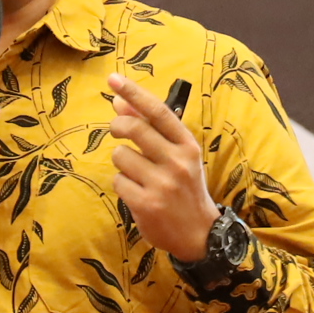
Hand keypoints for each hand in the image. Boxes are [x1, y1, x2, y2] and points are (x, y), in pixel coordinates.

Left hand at [108, 74, 216, 261]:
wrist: (199, 233)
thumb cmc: (185, 188)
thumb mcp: (178, 155)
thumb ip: (151, 128)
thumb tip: (120, 101)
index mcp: (188, 146)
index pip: (158, 111)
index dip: (134, 92)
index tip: (113, 79)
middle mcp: (177, 162)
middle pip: (134, 128)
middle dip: (118, 126)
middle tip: (117, 130)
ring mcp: (162, 184)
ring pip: (121, 156)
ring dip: (122, 162)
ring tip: (138, 174)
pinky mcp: (146, 204)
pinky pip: (118, 181)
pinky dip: (122, 184)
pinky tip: (137, 192)